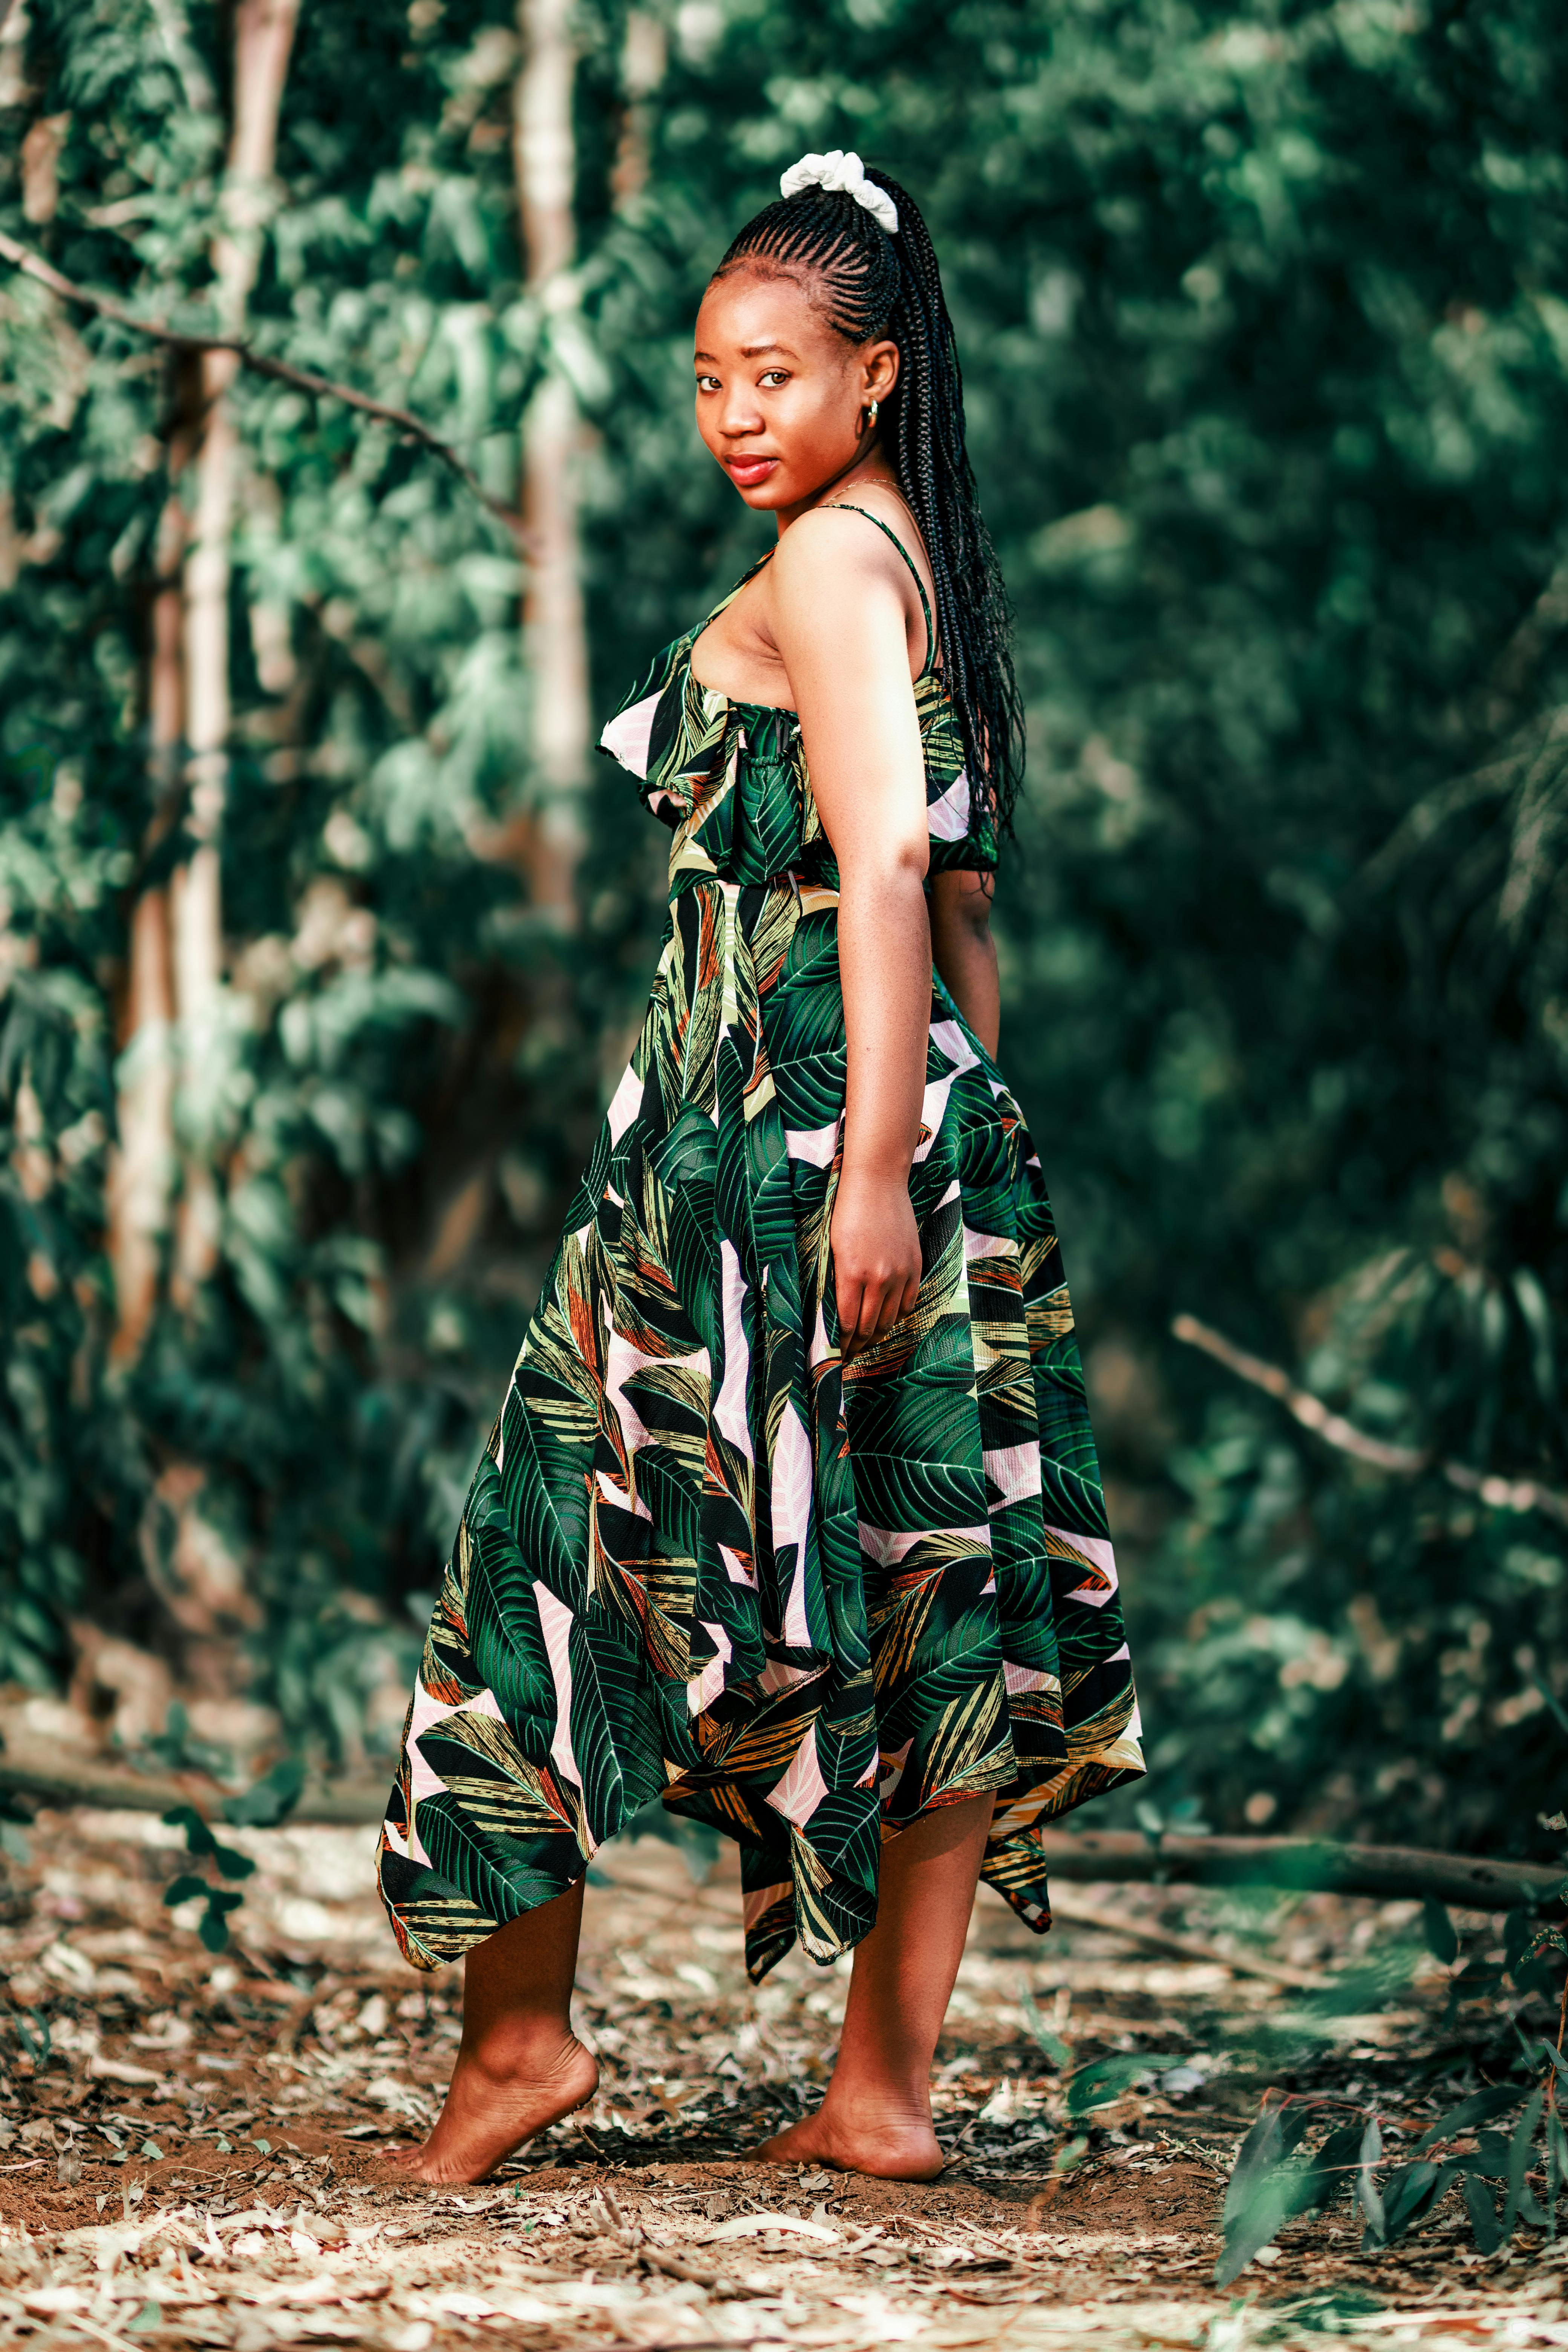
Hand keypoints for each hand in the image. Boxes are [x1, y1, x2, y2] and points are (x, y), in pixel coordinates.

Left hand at [830, 1166, 920, 1358]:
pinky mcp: (915, 1266)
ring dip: (876, 1334)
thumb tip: (835, 1315)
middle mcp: (879, 1278)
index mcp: (852, 1274)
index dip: (840, 1344)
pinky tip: (886, 1318)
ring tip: (866, 1341)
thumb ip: (836, 1282)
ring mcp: (900, 1273)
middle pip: (869, 1327)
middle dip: (856, 1345)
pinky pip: (909, 1303)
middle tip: (847, 1355)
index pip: (847, 1323)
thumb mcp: (832, 1248)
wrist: (877, 1182)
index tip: (834, 1354)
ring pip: (890, 1319)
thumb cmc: (846, 1211)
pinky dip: (897, 1315)